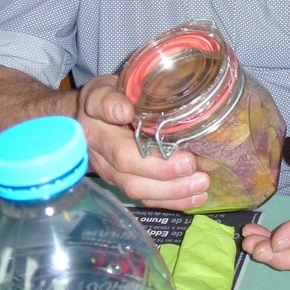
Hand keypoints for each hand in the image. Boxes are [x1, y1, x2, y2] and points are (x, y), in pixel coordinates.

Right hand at [76, 75, 209, 209]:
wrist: (88, 119)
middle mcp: (103, 158)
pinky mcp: (126, 183)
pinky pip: (147, 198)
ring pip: (140, 190)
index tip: (179, 154)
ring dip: (173, 191)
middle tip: (193, 167)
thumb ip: (109, 98)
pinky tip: (196, 197)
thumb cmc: (103, 99)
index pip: (119, 149)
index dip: (146, 153)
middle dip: (165, 173)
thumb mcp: (102, 90)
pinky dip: (173, 200)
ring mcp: (113, 175)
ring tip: (201, 185)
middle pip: (131, 174)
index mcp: (98, 133)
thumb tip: (123, 110)